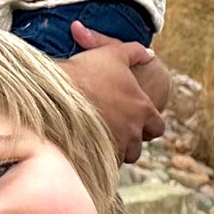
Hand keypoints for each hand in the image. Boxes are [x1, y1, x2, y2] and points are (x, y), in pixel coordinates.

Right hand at [59, 23, 164, 162]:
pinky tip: (87, 146)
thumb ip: (135, 51)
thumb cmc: (87, 71)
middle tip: (117, 132)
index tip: (136, 121)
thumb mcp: (113, 52)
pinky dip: (98, 157)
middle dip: (130, 142)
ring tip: (100, 139)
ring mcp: (116, 145)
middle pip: (138, 146)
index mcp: (143, 108)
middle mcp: (133, 131)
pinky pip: (103, 162)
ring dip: (115, 150)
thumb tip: (150, 54)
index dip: (148, 124)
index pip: (157, 126)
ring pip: (121, 156)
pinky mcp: (97, 156)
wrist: (55, 92)